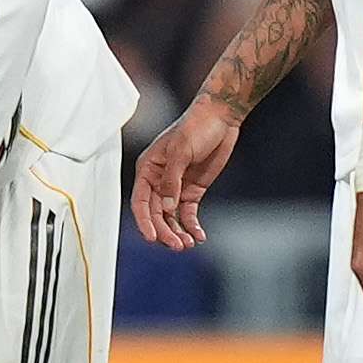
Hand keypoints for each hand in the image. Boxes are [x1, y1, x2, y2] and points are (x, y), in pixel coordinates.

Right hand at [129, 100, 240, 251]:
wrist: (221, 117)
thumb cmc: (196, 127)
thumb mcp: (181, 151)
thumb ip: (172, 180)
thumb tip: (167, 207)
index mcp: (148, 169)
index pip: (141, 201)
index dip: (145, 221)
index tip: (152, 238)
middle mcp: (158, 180)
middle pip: (156, 214)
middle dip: (165, 231)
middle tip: (178, 246)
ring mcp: (176, 187)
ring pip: (171, 217)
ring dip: (178, 232)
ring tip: (189, 244)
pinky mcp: (193, 190)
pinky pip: (188, 214)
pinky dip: (192, 226)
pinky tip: (199, 236)